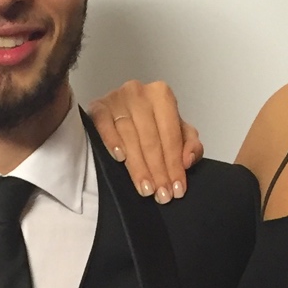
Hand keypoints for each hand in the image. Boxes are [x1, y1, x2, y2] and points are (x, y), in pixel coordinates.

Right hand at [87, 80, 202, 202]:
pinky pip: (104, 124)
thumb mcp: (176, 132)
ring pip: (129, 137)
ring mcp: (117, 98)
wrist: (119, 113)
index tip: (177, 189)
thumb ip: (190, 144)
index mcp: (162, 95)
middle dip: (158, 171)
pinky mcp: (98, 106)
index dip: (174, 165)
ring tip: (145, 189)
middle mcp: (139, 93)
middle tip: (161, 195)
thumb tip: (187, 160)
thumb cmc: (150, 124)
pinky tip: (119, 158)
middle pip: (150, 138)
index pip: (171, 135)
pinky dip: (111, 141)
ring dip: (138, 166)